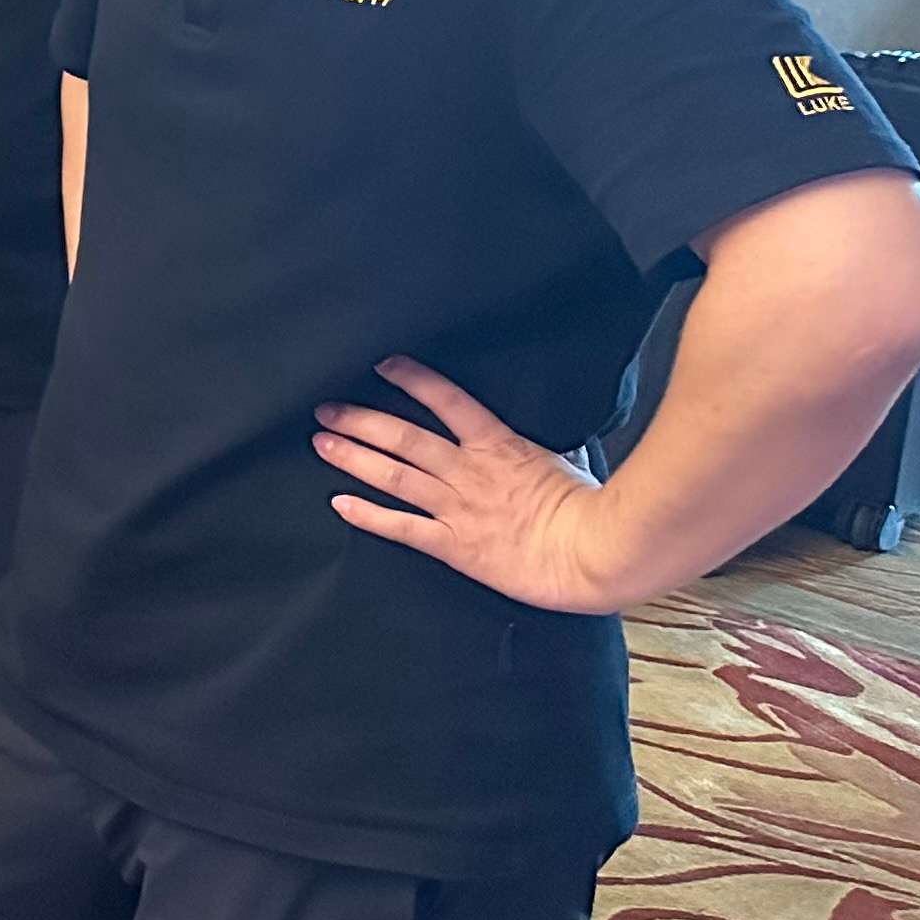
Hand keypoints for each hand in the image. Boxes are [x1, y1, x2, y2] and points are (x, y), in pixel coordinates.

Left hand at [313, 357, 627, 613]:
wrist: (597, 554)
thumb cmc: (592, 510)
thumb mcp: (567, 462)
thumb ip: (539, 448)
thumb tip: (546, 435)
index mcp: (499, 446)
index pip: (448, 400)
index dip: (412, 380)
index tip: (381, 364)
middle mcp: (470, 472)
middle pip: (404, 437)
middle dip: (360, 421)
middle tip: (325, 409)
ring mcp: (459, 508)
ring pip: (395, 476)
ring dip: (354, 458)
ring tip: (322, 443)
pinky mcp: (456, 546)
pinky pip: (403, 528)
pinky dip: (369, 516)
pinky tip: (340, 504)